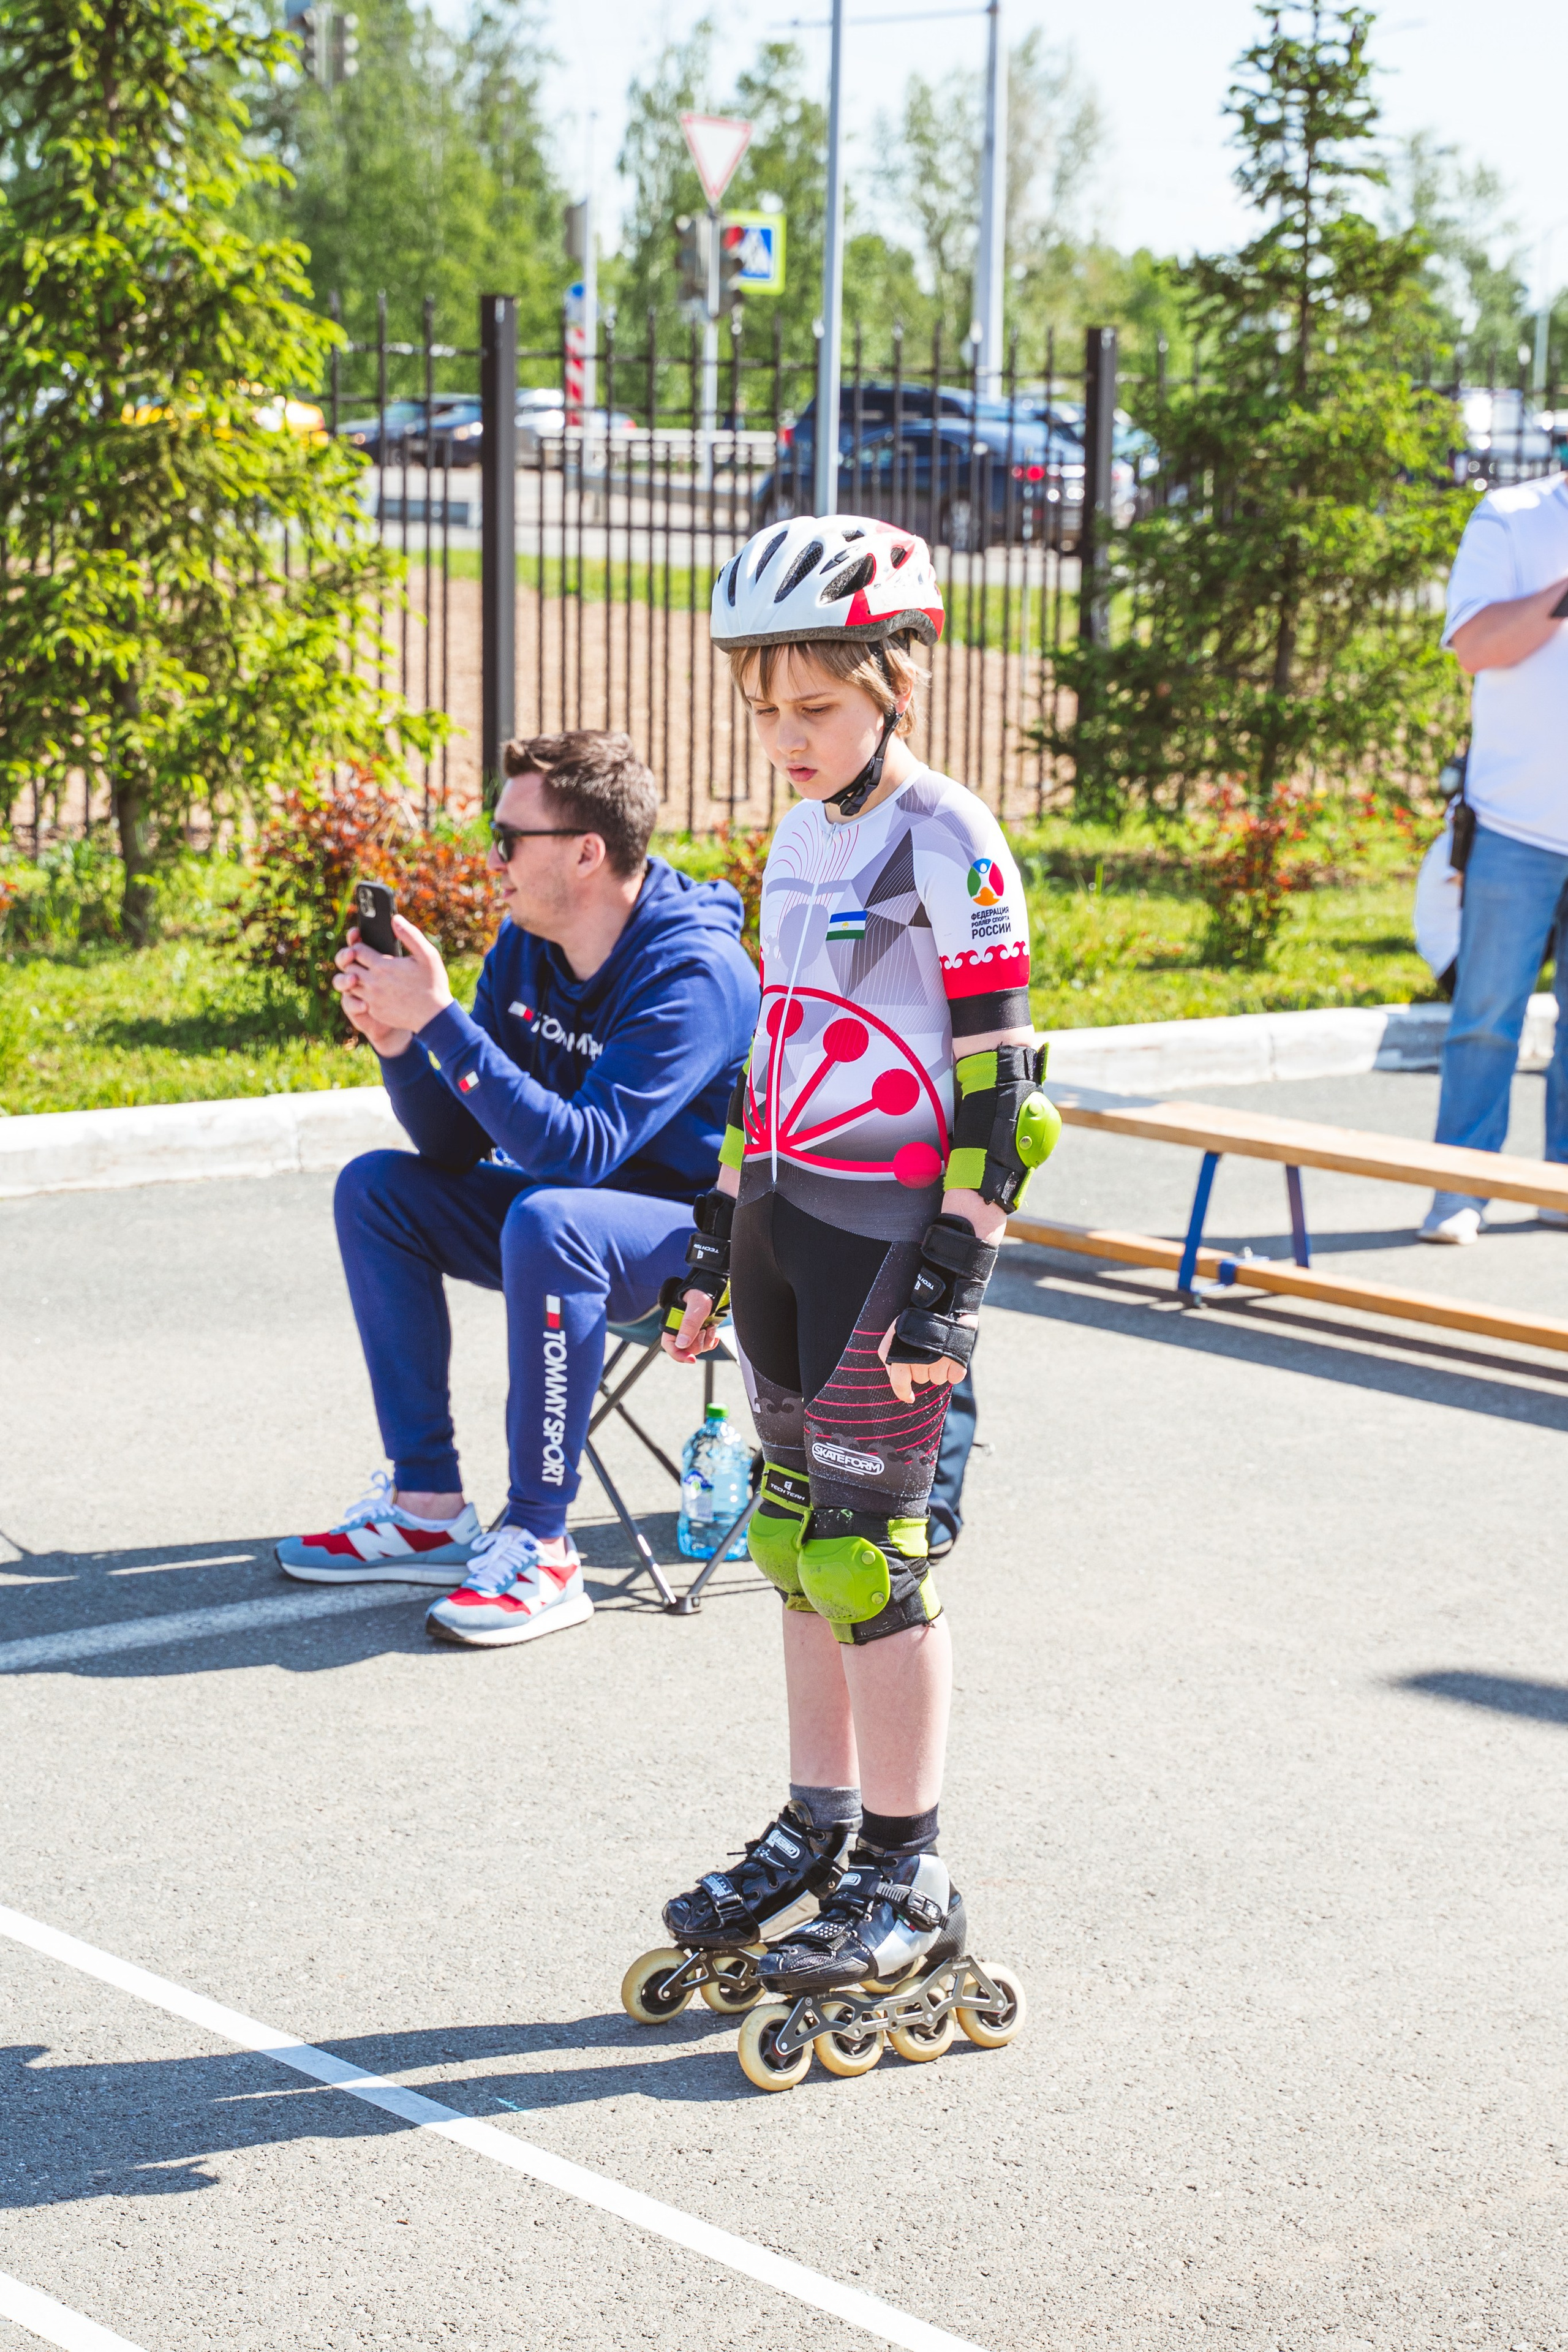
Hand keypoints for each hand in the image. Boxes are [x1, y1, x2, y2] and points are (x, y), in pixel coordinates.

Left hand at [333, 914, 451, 1052]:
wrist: (434, 1016)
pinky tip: (373, 990)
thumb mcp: (427, 955)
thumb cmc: (433, 983)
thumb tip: (395, 919)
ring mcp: (371, 999)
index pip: (357, 950)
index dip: (358, 945)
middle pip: (349, 967)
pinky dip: (361, 993)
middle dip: (353, 961)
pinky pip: (357, 1000)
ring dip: (354, 977)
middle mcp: (372, 982)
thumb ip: (410, 935)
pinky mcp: (374, 1011)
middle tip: (362, 959)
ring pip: (350, 984)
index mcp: (383, 966)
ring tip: (366, 973)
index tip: (364, 945)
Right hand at [662, 1288, 724, 1364]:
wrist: (717, 1286)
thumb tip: (681, 1344)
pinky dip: (712, 1341)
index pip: (669, 1345)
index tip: (692, 1359)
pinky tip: (715, 1332)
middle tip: (704, 1330)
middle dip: (698, 1343)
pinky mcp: (702, 1331)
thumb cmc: (704, 1292)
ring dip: (706, 1340)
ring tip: (710, 1327)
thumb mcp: (697, 1307)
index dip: (678, 1355)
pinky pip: (706, 1345)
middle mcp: (681, 1329)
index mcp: (673, 1323)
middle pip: (686, 1349)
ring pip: (697, 1348)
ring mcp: (692, 1331)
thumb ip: (689, 1324)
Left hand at [878, 1322, 970, 1404]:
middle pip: (921, 1380)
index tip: (909, 1398)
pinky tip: (951, 1356)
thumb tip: (893, 1377)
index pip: (899, 1384)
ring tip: (939, 1350)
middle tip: (926, 1351)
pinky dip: (954, 1370)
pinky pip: (954, 1377)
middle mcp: (918, 1362)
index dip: (903, 1393)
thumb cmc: (915, 1319)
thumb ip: (888, 1356)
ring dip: (939, 1369)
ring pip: (938, 1380)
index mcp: (900, 1356)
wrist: (941, 1301)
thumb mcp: (893, 1334)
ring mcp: (938, 1362)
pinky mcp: (956, 1360)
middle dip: (922, 1369)